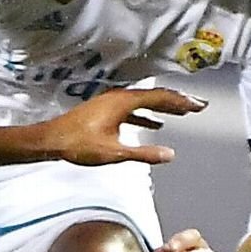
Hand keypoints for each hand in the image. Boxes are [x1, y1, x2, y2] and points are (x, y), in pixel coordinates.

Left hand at [45, 88, 205, 165]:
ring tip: (182, 111)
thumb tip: (169, 154)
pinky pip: (133, 109)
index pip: (160, 98)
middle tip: (198, 106)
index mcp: (123, 102)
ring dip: (164, 106)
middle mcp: (119, 98)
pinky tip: (156, 123)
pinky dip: (147, 114)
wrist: (51, 140)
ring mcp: (112, 103)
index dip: (182, 102)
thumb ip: (144, 153)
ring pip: (145, 102)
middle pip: (155, 96)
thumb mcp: (114, 153)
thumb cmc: (78, 144)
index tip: (199, 105)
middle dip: (178, 101)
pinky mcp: (106, 111)